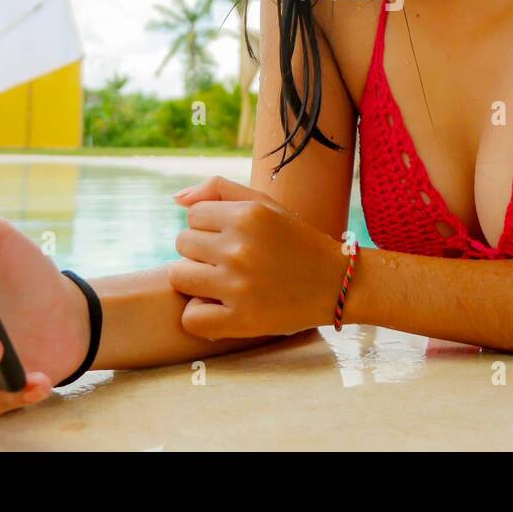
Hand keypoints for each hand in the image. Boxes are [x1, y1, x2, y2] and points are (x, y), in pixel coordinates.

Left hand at [168, 176, 345, 338]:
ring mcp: (239, 286)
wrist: (336, 284)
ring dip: (197, 280)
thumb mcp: (266, 204)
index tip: (232, 238)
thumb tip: (176, 200)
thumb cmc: (295, 241)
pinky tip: (222, 307)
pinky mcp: (241, 321)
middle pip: (182, 243)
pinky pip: (190, 317)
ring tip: (223, 282)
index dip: (210, 226)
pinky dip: (200, 315)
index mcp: (248, 215)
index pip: (192, 215)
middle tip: (230, 261)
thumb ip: (220, 190)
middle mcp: (241, 248)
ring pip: (179, 276)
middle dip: (201, 251)